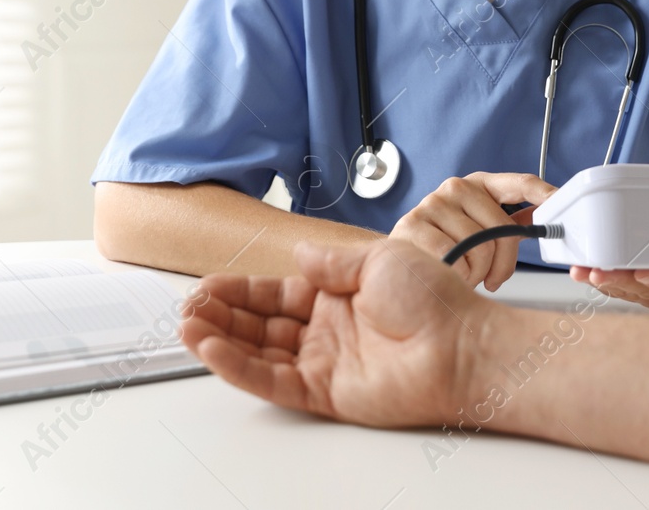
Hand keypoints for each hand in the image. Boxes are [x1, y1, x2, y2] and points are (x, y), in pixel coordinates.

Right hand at [179, 239, 489, 426]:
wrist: (460, 345)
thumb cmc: (434, 300)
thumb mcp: (379, 258)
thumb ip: (331, 262)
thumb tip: (298, 254)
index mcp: (338, 296)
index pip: (275, 294)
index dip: (239, 290)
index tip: (206, 286)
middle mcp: (326, 330)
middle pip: (259, 323)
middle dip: (221, 315)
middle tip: (188, 307)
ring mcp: (323, 362)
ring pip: (258, 352)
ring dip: (221, 340)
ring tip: (188, 326)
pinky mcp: (324, 392)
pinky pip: (271, 380)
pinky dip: (239, 366)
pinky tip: (212, 349)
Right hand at [389, 172, 556, 290]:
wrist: (400, 259)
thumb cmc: (447, 245)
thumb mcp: (482, 230)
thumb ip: (511, 224)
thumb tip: (549, 220)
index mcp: (480, 185)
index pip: (521, 184)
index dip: (546, 194)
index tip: (562, 205)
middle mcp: (457, 187)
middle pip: (503, 228)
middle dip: (503, 263)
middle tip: (492, 277)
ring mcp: (433, 203)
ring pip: (479, 247)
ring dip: (477, 273)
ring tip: (464, 273)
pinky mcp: (413, 224)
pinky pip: (454, 258)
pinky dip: (456, 275)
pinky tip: (446, 271)